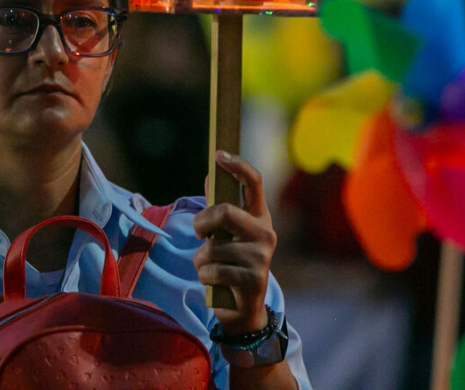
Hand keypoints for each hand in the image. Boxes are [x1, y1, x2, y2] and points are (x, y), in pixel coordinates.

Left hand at [192, 150, 276, 335]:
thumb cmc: (232, 265)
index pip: (254, 183)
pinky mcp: (253, 280)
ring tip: (211, 268)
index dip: (237, 165)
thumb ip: (220, 209)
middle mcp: (265, 233)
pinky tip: (215, 283)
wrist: (244, 310)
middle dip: (201, 224)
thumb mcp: (227, 235)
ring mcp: (261, 257)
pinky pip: (212, 271)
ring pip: (212, 247)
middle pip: (224, 212)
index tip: (219, 154)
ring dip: (201, 260)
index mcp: (259, 217)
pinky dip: (204, 277)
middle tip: (199, 234)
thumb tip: (210, 176)